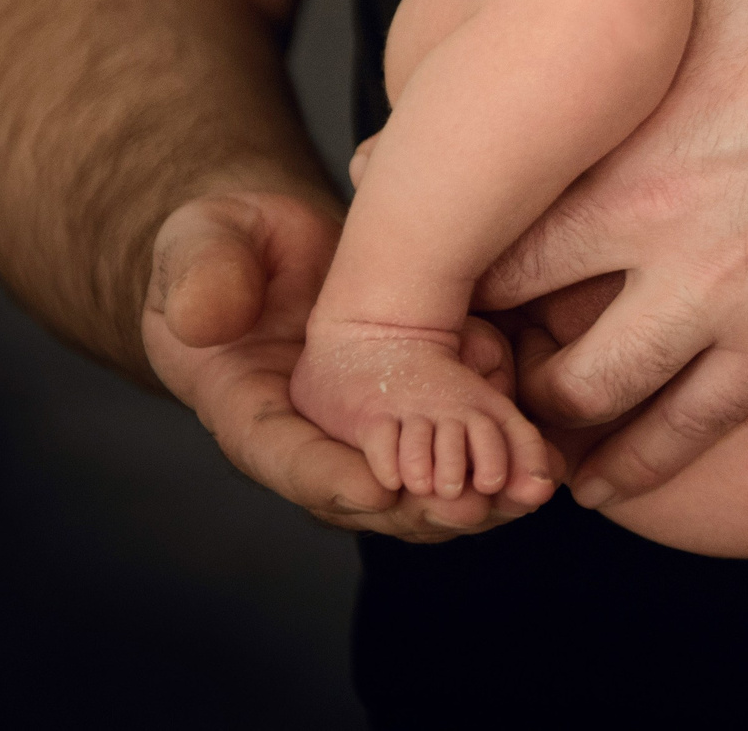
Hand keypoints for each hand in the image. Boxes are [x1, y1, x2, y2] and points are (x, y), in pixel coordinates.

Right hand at [143, 189, 559, 539]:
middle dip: (421, 507)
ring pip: (423, 486)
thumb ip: (202, 277)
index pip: (285, 457)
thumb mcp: (201, 244)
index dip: (331, 479)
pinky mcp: (421, 408)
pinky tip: (546, 462)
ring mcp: (371, 430)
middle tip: (473, 507)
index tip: (378, 489)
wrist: (279, 242)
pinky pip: (461, 448)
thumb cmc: (225, 241)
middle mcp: (315, 436)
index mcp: (249, 410)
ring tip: (525, 493)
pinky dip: (503, 459)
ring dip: (476, 497)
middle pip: (367, 495)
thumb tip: (204, 321)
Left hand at [471, 0, 747, 512]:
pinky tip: (600, 474)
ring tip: (507, 415)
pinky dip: (632, 464)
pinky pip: (690, 428)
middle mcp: (659, 218)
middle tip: (441, 344)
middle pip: (509, 313)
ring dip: (536, 412)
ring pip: (588, 392)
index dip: (425, 233)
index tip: (413, 237)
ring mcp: (728, 289)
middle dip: (465, 336)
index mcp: (628, 122)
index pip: (475, 207)